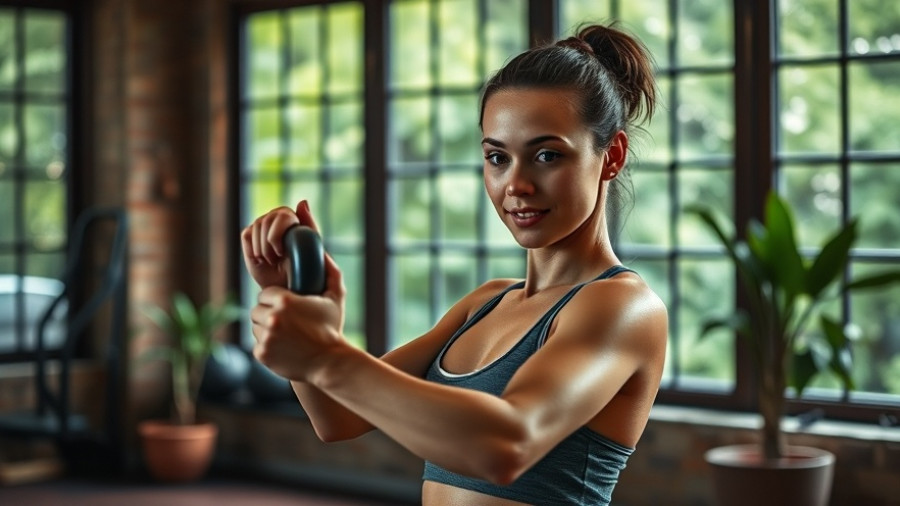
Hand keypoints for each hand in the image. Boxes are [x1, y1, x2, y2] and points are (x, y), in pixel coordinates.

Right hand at [241, 200, 319, 288]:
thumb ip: (309, 225)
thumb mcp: (311, 249)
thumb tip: (303, 202)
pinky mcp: (250, 235)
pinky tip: (261, 260)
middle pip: (265, 221)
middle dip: (268, 245)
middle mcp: (278, 219)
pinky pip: (246, 235)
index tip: (281, 252)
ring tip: (271, 261)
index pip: (282, 216)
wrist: (285, 286)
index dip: (277, 235)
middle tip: (276, 259)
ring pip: (255, 227)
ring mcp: (263, 226)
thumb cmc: (301, 270)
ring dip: (262, 249)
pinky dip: (252, 251)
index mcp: (294, 219)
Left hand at [250, 253, 346, 380]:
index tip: (287, 308)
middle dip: (268, 314)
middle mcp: (272, 318)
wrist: (330, 363)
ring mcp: (265, 337)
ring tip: (285, 335)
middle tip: (285, 322)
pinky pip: (257, 345)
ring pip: (255, 327)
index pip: (265, 294)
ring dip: (265, 329)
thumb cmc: (332, 329)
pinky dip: (267, 347)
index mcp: (285, 301)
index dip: (276, 301)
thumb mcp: (335, 298)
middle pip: (257, 310)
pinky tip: (283, 348)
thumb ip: (330, 273)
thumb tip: (323, 253)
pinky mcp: (262, 354)